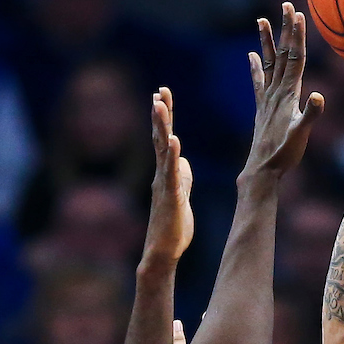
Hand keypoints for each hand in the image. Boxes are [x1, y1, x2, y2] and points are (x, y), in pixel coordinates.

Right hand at [143, 87, 193, 264]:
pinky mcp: (170, 197)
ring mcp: (164, 185)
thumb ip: (181, 177)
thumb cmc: (172, 227)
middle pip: (160, 138)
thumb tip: (183, 161)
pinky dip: (172, 156)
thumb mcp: (181, 196)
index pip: (164, 139)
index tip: (162, 94)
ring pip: (162, 151)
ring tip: (160, 106)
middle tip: (160, 91)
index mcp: (165, 173)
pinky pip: (171, 173)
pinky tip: (175, 141)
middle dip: (160, 114)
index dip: (164, 117)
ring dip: (162, 128)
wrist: (163, 252)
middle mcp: (161, 174)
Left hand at [242, 2, 324, 177]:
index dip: (297, 36)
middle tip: (286, 5)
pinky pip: (258, 82)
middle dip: (285, 29)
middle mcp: (276, 92)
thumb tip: (320, 96)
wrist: (262, 170)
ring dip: (266, 41)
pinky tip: (250, 55)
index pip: (295, 58)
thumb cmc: (285, 154)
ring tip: (261, 20)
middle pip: (282, 54)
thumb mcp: (302, 134)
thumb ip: (311, 114)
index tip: (298, 14)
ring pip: (268, 63)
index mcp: (288, 94)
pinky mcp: (261, 108)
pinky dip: (255, 67)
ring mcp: (267, 99)